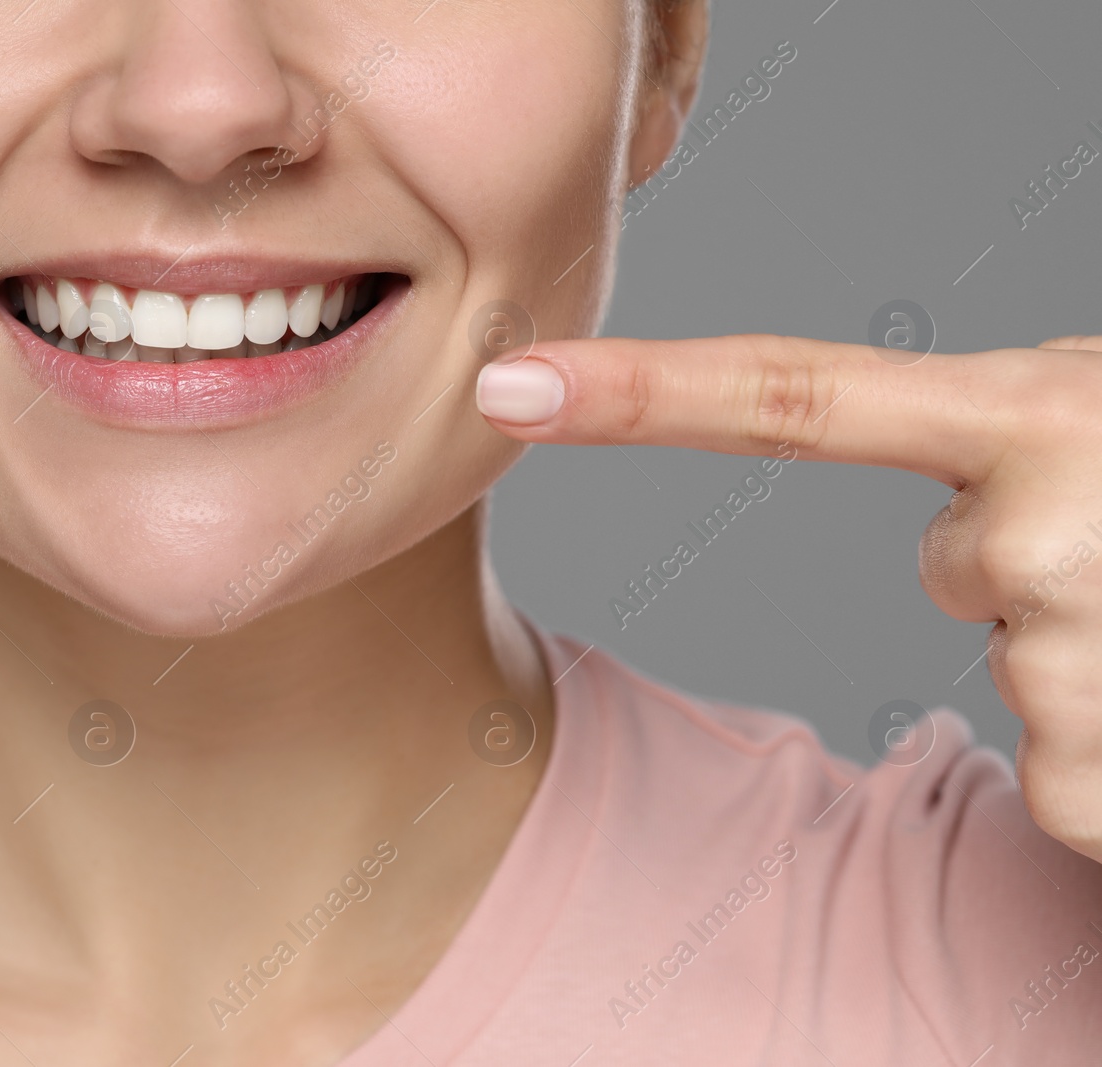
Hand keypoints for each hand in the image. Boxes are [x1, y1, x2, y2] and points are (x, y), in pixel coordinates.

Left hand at [476, 333, 1101, 862]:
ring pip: (1005, 662)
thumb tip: (935, 487)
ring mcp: (1058, 661)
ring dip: (1090, 652)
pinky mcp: (1087, 783)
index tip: (505, 387)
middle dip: (1026, 566)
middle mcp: (1029, 530)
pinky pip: (1052, 767)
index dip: (635, 395)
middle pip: (941, 564)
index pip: (789, 400)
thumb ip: (1006, 426)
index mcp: (1032, 413)